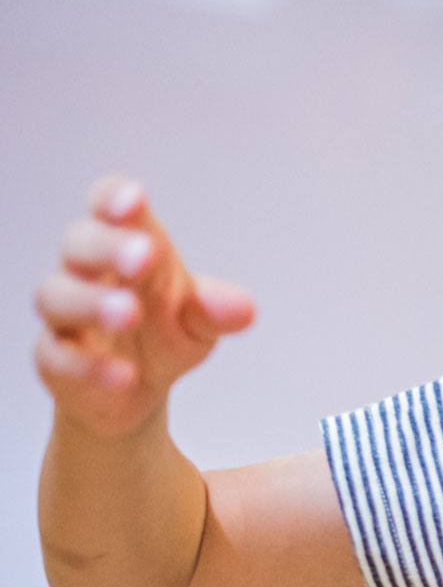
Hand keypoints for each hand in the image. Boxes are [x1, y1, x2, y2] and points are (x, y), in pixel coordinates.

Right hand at [33, 176, 254, 436]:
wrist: (137, 388)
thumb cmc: (165, 329)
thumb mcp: (200, 318)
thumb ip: (216, 308)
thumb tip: (243, 309)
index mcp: (124, 244)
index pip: (107, 204)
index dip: (114, 198)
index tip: (136, 199)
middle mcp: (87, 272)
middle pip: (79, 244)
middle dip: (107, 247)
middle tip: (142, 257)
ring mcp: (65, 315)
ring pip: (56, 295)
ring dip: (92, 302)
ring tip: (130, 313)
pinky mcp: (54, 359)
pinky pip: (57, 357)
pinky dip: (90, 366)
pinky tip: (126, 374)